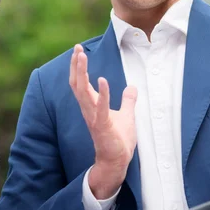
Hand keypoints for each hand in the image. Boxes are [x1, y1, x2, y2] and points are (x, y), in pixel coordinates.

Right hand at [69, 44, 137, 198]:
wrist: (116, 161)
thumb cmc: (118, 140)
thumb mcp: (126, 115)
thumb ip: (128, 101)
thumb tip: (133, 87)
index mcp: (92, 106)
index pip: (79, 82)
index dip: (77, 66)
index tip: (78, 50)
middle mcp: (88, 109)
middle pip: (77, 83)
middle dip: (76, 65)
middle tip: (77, 48)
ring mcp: (93, 117)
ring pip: (82, 92)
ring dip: (82, 73)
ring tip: (82, 57)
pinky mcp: (102, 126)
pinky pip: (100, 108)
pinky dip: (102, 94)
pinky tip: (102, 80)